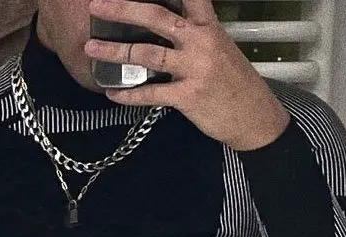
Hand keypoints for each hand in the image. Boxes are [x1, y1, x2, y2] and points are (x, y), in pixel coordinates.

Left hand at [83, 0, 290, 150]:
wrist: (254, 117)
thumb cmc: (233, 83)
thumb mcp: (218, 48)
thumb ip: (193, 34)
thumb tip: (163, 26)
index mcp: (208, 25)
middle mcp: (200, 41)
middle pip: (156, 16)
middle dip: (123, 9)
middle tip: (97, 5)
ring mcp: (193, 68)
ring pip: (147, 53)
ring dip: (115, 51)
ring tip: (91, 48)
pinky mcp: (187, 96)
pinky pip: (150, 93)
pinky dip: (128, 94)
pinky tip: (111, 93)